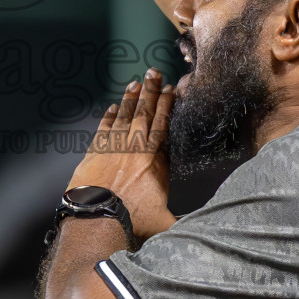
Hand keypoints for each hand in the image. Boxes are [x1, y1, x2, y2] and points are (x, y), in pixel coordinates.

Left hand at [68, 68, 177, 239]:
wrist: (96, 222)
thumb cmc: (132, 224)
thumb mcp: (166, 222)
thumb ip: (185, 221)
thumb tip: (205, 227)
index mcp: (155, 161)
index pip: (163, 125)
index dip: (167, 105)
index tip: (171, 90)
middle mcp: (134, 150)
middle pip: (144, 113)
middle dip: (150, 91)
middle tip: (154, 72)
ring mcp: (112, 149)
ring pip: (123, 117)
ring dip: (130, 99)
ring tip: (135, 83)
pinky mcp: (93, 155)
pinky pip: (103, 129)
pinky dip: (108, 117)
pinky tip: (111, 107)